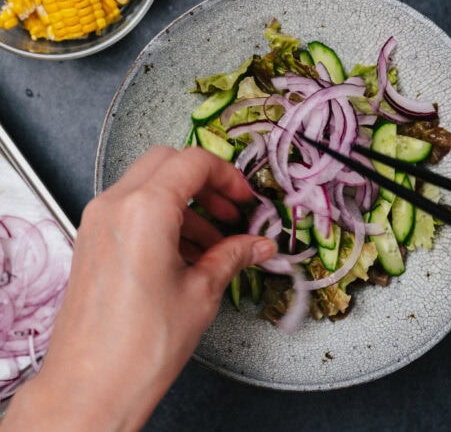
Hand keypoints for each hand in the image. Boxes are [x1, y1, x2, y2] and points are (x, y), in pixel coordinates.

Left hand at [1, 146, 275, 430]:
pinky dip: (161, 216)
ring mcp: (97, 220)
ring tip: (211, 240)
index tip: (243, 198)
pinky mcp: (91, 237)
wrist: (89, 387)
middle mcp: (114, 205)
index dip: (226, 175)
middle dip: (203, 181)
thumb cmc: (142, 345)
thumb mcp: (202, 292)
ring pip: (148, 183)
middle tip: (228, 210)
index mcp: (145, 210)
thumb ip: (234, 256)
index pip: (193, 162)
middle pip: (167, 163)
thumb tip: (260, 245)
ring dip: (184, 202)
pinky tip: (184, 251)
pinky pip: (131, 208)